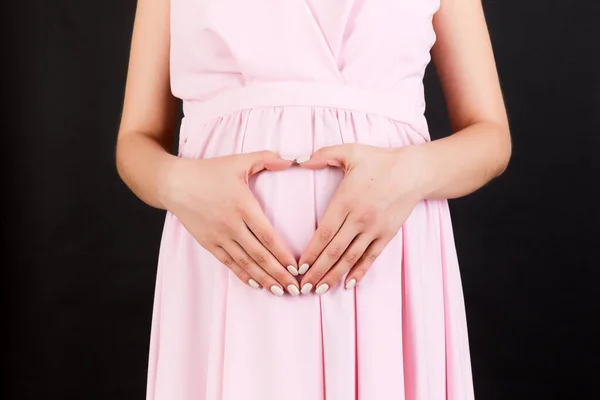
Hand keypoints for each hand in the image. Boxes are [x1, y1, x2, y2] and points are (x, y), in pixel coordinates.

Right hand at [166, 150, 300, 296]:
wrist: (174, 183)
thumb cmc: (209, 171)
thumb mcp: (238, 161)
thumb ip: (267, 158)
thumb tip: (292, 161)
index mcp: (243, 206)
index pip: (267, 236)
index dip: (282, 255)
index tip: (296, 268)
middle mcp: (231, 225)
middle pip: (259, 255)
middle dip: (278, 274)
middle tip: (295, 289)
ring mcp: (218, 236)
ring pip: (245, 263)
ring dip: (264, 279)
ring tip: (280, 292)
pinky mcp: (208, 243)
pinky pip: (229, 263)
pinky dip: (243, 275)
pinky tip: (257, 285)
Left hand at [297, 144, 424, 294]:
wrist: (414, 171)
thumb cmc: (380, 160)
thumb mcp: (351, 152)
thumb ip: (323, 154)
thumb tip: (299, 159)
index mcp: (346, 201)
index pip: (323, 233)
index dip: (310, 253)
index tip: (298, 268)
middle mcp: (359, 219)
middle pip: (333, 251)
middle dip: (316, 271)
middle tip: (302, 288)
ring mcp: (374, 229)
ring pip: (350, 258)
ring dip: (334, 276)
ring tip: (320, 290)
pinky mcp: (387, 235)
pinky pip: (371, 257)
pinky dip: (360, 272)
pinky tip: (348, 284)